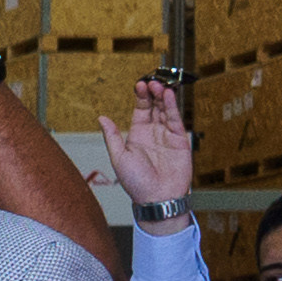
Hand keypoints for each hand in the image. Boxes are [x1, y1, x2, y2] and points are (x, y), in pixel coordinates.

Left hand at [114, 74, 194, 211]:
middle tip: (150, 82)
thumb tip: (101, 118)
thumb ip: (112, 136)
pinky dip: (173, 107)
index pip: (140, 109)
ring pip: (165, 110)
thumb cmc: (137, 183)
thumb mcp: (119, 157)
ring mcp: (167, 135)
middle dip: (152, 93)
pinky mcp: (180, 140)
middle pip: (154, 106)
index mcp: (137, 135)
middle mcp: (153, 132)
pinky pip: (176, 120)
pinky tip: (169, 95)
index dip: (140, 97)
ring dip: (162, 96)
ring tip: (159, 85)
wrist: (158, 198)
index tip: (139, 85)